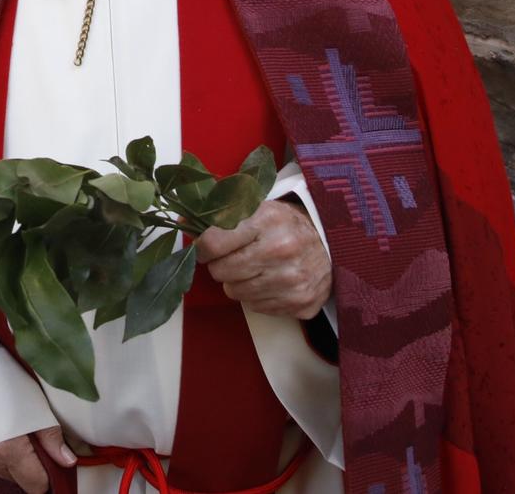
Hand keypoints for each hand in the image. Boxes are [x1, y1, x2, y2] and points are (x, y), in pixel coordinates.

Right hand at [0, 427, 74, 493]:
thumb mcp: (33, 402)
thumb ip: (51, 437)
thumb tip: (68, 461)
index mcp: (9, 451)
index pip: (35, 485)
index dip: (47, 476)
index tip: (50, 461)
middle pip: (18, 478)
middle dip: (28, 464)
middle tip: (30, 436)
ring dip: (8, 457)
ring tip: (9, 428)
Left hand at [194, 198, 332, 320]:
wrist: (332, 242)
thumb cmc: (287, 224)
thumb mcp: (258, 206)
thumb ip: (221, 210)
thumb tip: (181, 218)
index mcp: (268, 219)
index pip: (213, 242)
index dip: (204, 247)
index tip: (207, 247)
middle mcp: (281, 250)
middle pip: (221, 272)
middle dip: (221, 265)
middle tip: (233, 257)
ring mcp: (293, 281)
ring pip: (236, 293)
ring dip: (239, 282)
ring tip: (254, 268)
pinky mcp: (302, 303)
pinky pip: (257, 307)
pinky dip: (259, 296)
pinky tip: (271, 280)